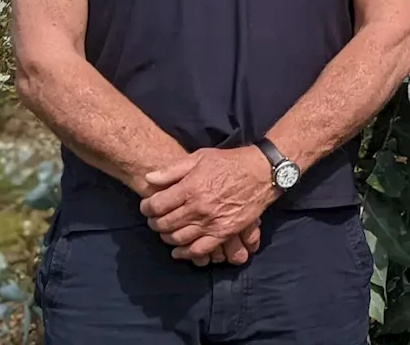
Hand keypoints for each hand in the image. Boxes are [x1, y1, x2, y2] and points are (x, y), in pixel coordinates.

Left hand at [139, 147, 277, 261]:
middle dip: (154, 222)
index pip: (156, 205)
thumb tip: (149, 178)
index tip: (147, 206)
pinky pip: (199, 249)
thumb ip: (173, 169)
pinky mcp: (224, 232)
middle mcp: (198, 207)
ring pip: (178, 238)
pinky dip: (185, 253)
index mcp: (190, 187)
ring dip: (167, 237)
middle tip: (155, 219)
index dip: (146, 207)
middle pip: (164, 224)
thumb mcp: (201, 157)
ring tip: (167, 231)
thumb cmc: (230, 162)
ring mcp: (211, 222)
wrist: (262, 171)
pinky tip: (179, 250)